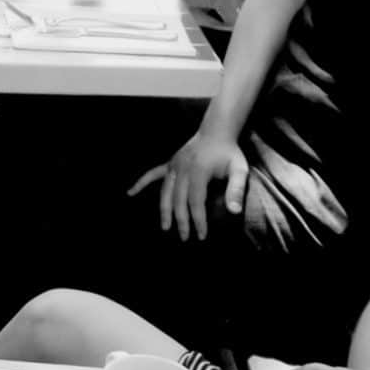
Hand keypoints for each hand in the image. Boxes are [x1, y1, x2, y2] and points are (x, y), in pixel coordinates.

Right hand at [129, 130, 247, 241]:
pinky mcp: (169, 164)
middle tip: (185, 238)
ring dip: (164, 210)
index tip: (201, 235)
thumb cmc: (229, 153)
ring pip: (165, 192)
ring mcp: (173, 165)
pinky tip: (130, 192)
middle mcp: (182, 168)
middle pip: (178, 200)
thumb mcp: (239, 170)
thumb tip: (235, 212)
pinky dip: (141, 183)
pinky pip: (152, 174)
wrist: (216, 132)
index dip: (198, 219)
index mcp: (198, 171)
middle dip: (181, 220)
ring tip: (166, 227)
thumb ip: (237, 190)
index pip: (195, 201)